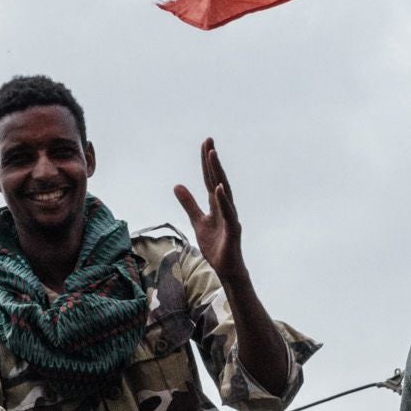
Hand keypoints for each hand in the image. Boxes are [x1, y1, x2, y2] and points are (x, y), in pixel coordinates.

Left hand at [174, 139, 245, 281]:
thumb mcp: (197, 222)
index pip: (209, 179)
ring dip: (218, 173)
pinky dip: (224, 200)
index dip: (206, 163)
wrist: (227, 270)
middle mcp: (225, 207)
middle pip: (217, 180)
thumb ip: (189, 204)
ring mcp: (230, 217)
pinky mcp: (233, 230)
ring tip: (212, 155)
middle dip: (212, 161)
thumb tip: (177, 186)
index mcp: (216, 205)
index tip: (204, 144)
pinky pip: (228, 213)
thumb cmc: (216, 246)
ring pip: (224, 192)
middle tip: (208, 141)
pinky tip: (220, 188)